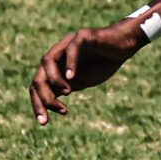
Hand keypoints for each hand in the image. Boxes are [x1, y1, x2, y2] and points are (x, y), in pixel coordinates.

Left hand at [29, 20, 145, 124]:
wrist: (122, 45)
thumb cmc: (103, 63)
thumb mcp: (81, 81)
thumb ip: (64, 88)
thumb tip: (49, 103)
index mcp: (55, 68)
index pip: (38, 86)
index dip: (38, 104)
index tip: (44, 122)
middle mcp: (56, 55)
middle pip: (39, 77)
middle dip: (43, 98)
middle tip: (54, 114)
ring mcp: (67, 44)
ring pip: (48, 61)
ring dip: (54, 80)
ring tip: (68, 92)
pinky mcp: (82, 36)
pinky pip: (71, 49)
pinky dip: (70, 63)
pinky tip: (72, 78)